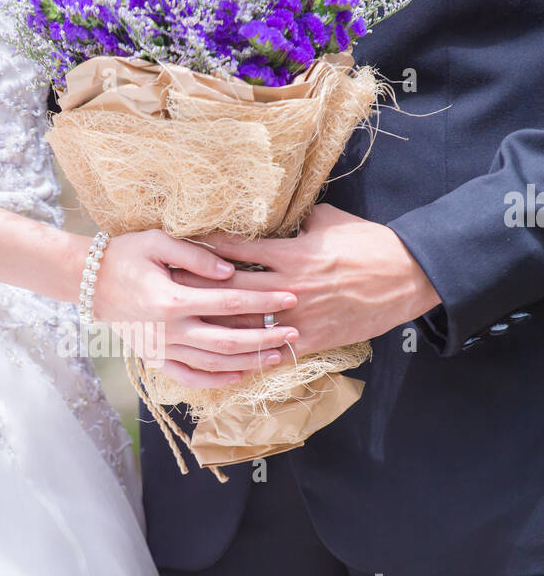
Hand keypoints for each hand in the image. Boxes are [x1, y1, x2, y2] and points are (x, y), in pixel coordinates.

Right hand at [92, 231, 299, 388]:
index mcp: (172, 300)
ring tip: (278, 355)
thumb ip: (196, 256)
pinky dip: (216, 380)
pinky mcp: (154, 359)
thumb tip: (232, 272)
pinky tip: (240, 376)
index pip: (229, 303)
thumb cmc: (125, 254)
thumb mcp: (157, 242)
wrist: (88, 282)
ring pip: (213, 364)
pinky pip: (189, 377)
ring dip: (248, 362)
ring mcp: (161, 349)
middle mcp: (168, 330)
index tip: (291, 297)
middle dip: (265, 338)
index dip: (263, 301)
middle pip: (228, 341)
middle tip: (295, 332)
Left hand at [188, 205, 439, 357]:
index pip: (237, 249)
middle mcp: (289, 287)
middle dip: (198, 287)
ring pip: (246, 323)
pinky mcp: (312, 339)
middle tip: (167, 285)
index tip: (183, 246)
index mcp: (292, 253)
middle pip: (231, 288)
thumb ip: (298, 220)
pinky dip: (248, 355)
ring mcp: (299, 316)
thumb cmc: (370, 244)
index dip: (207, 248)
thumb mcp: (331, 221)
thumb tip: (279, 216)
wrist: (407, 277)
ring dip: (215, 323)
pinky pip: (273, 350)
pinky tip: (224, 358)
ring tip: (185, 322)